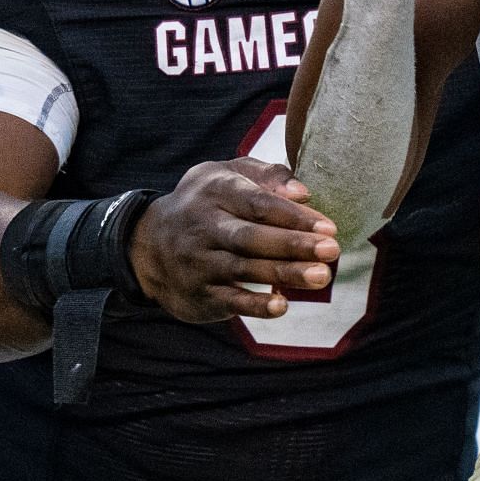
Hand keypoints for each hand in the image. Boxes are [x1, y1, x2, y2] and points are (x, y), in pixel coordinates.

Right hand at [128, 157, 341, 323]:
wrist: (147, 244)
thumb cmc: (206, 203)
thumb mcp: (228, 175)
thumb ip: (267, 176)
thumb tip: (303, 193)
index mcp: (215, 191)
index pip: (257, 203)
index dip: (293, 216)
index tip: (328, 226)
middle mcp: (204, 226)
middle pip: (252, 237)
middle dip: (294, 244)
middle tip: (332, 250)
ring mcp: (198, 262)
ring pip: (244, 269)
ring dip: (285, 274)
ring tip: (321, 276)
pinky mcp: (198, 293)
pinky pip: (229, 299)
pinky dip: (255, 304)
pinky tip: (282, 305)